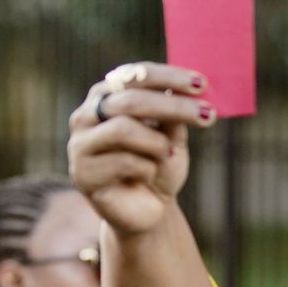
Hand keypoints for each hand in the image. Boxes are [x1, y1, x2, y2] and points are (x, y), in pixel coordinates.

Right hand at [67, 63, 214, 234]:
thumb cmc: (159, 166)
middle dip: (173, 107)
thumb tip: (181, 89)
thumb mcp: (171, 135)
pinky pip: (124, 162)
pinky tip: (148, 178)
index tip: (201, 84)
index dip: (168, 77)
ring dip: (157, 144)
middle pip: (128, 100)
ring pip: (123, 130)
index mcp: (106, 97)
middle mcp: (86, 116)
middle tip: (207, 115)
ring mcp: (80, 145)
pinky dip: (148, 170)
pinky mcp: (82, 174)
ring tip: (168, 155)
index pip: (134, 76)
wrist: (149, 210)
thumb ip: (171, 113)